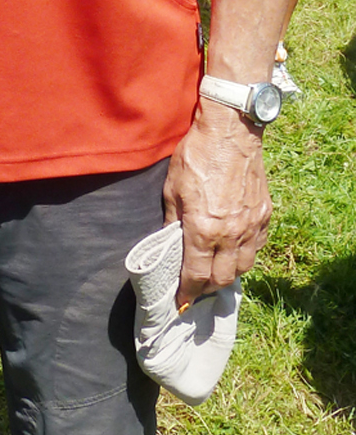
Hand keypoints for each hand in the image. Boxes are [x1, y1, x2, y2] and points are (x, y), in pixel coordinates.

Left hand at [162, 98, 270, 308]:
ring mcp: (251, 226)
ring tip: (214, 272)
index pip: (196, 275)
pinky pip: (257, 247)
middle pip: (222, 278)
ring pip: (243, 267)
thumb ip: (172, 221)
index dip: (187, 292)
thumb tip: (169, 243)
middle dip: (207, 288)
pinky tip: (234, 249)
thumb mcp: (172, 189)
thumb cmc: (195, 156)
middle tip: (195, 288)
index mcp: (203, 229)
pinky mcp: (265, 215)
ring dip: (228, 274)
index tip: (180, 302)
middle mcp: (231, 234)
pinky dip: (245, 255)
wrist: (230, 132)